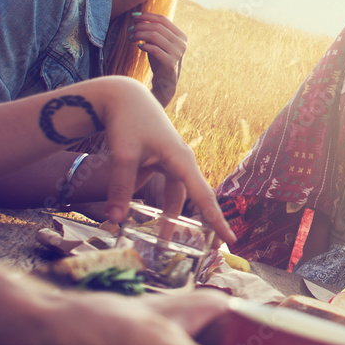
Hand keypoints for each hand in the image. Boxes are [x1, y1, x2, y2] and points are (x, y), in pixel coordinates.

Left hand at [95, 77, 234, 243]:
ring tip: (166, 240)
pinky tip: (145, 215)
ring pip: (178, 196)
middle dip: (205, 223)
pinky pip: (166, 188)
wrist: (124, 97)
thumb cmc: (129, 121)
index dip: (216, 220)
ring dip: (173, 217)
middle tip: (212, 248)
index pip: (203, 197)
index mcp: (181, 161)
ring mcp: (173, 162)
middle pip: (198, 198)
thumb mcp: (123, 156)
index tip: (230, 240)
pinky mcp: (161, 162)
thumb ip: (121, 188)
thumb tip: (114, 219)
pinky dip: (159, 204)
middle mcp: (183, 162)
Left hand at [131, 12, 187, 106]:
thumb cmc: (160, 59)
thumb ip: (151, 30)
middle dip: (140, 26)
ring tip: (131, 38)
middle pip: (157, 27)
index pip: (163, 19)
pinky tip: (139, 46)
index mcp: (181, 35)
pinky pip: (154, 49)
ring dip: (139, 35)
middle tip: (130, 30)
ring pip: (154, 36)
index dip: (147, 16)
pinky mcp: (171, 63)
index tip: (134, 16)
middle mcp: (181, 43)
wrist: (165, 80)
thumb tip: (137, 17)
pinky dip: (144, 46)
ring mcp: (177, 53)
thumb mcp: (157, 42)